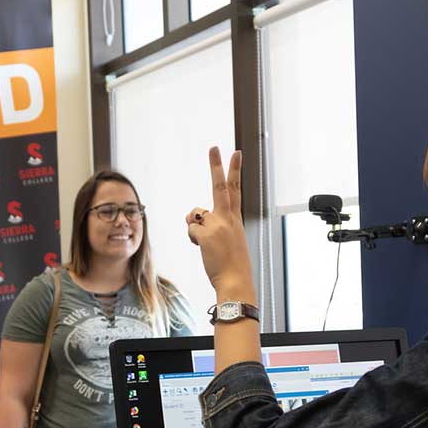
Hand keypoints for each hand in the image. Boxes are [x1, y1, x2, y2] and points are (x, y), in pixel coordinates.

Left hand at [186, 147, 254, 299]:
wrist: (236, 281)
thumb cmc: (232, 264)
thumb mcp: (226, 241)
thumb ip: (211, 225)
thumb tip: (191, 219)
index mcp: (235, 219)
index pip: (235, 190)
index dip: (234, 170)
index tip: (236, 153)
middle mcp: (228, 218)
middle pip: (220, 186)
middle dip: (216, 165)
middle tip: (214, 147)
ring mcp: (217, 224)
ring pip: (195, 215)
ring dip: (195, 228)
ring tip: (208, 245)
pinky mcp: (206, 233)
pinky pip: (191, 231)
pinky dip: (194, 240)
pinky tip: (204, 250)